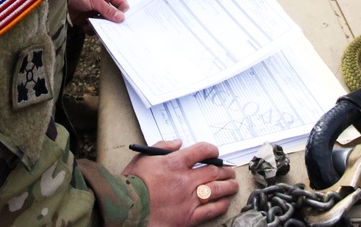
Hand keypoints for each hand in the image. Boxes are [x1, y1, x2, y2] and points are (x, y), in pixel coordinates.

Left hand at [67, 0, 127, 28]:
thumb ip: (108, 9)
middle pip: (111, 14)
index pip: (119, 2)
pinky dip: (91, 29)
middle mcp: (100, 2)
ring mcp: (91, 11)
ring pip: (102, 22)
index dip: (123, 11)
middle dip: (112, 21)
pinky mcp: (83, 19)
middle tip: (115, 29)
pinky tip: (89, 28)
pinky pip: (92, 27)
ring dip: (102, 26)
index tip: (124, 20)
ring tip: (101, 29)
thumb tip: (121, 17)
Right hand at [124, 139, 238, 226]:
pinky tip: (225, 201)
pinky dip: (221, 204)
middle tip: (229, 171)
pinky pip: (211, 210)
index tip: (215, 153)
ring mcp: (188, 199)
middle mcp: (185, 180)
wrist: (127, 209)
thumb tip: (178, 142)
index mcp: (175, 163)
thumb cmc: (133, 183)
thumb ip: (163, 146)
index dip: (212, 150)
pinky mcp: (188, 217)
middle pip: (214, 171)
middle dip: (225, 170)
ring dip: (228, 186)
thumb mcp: (144, 157)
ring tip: (233, 184)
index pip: (202, 151)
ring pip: (216, 189)